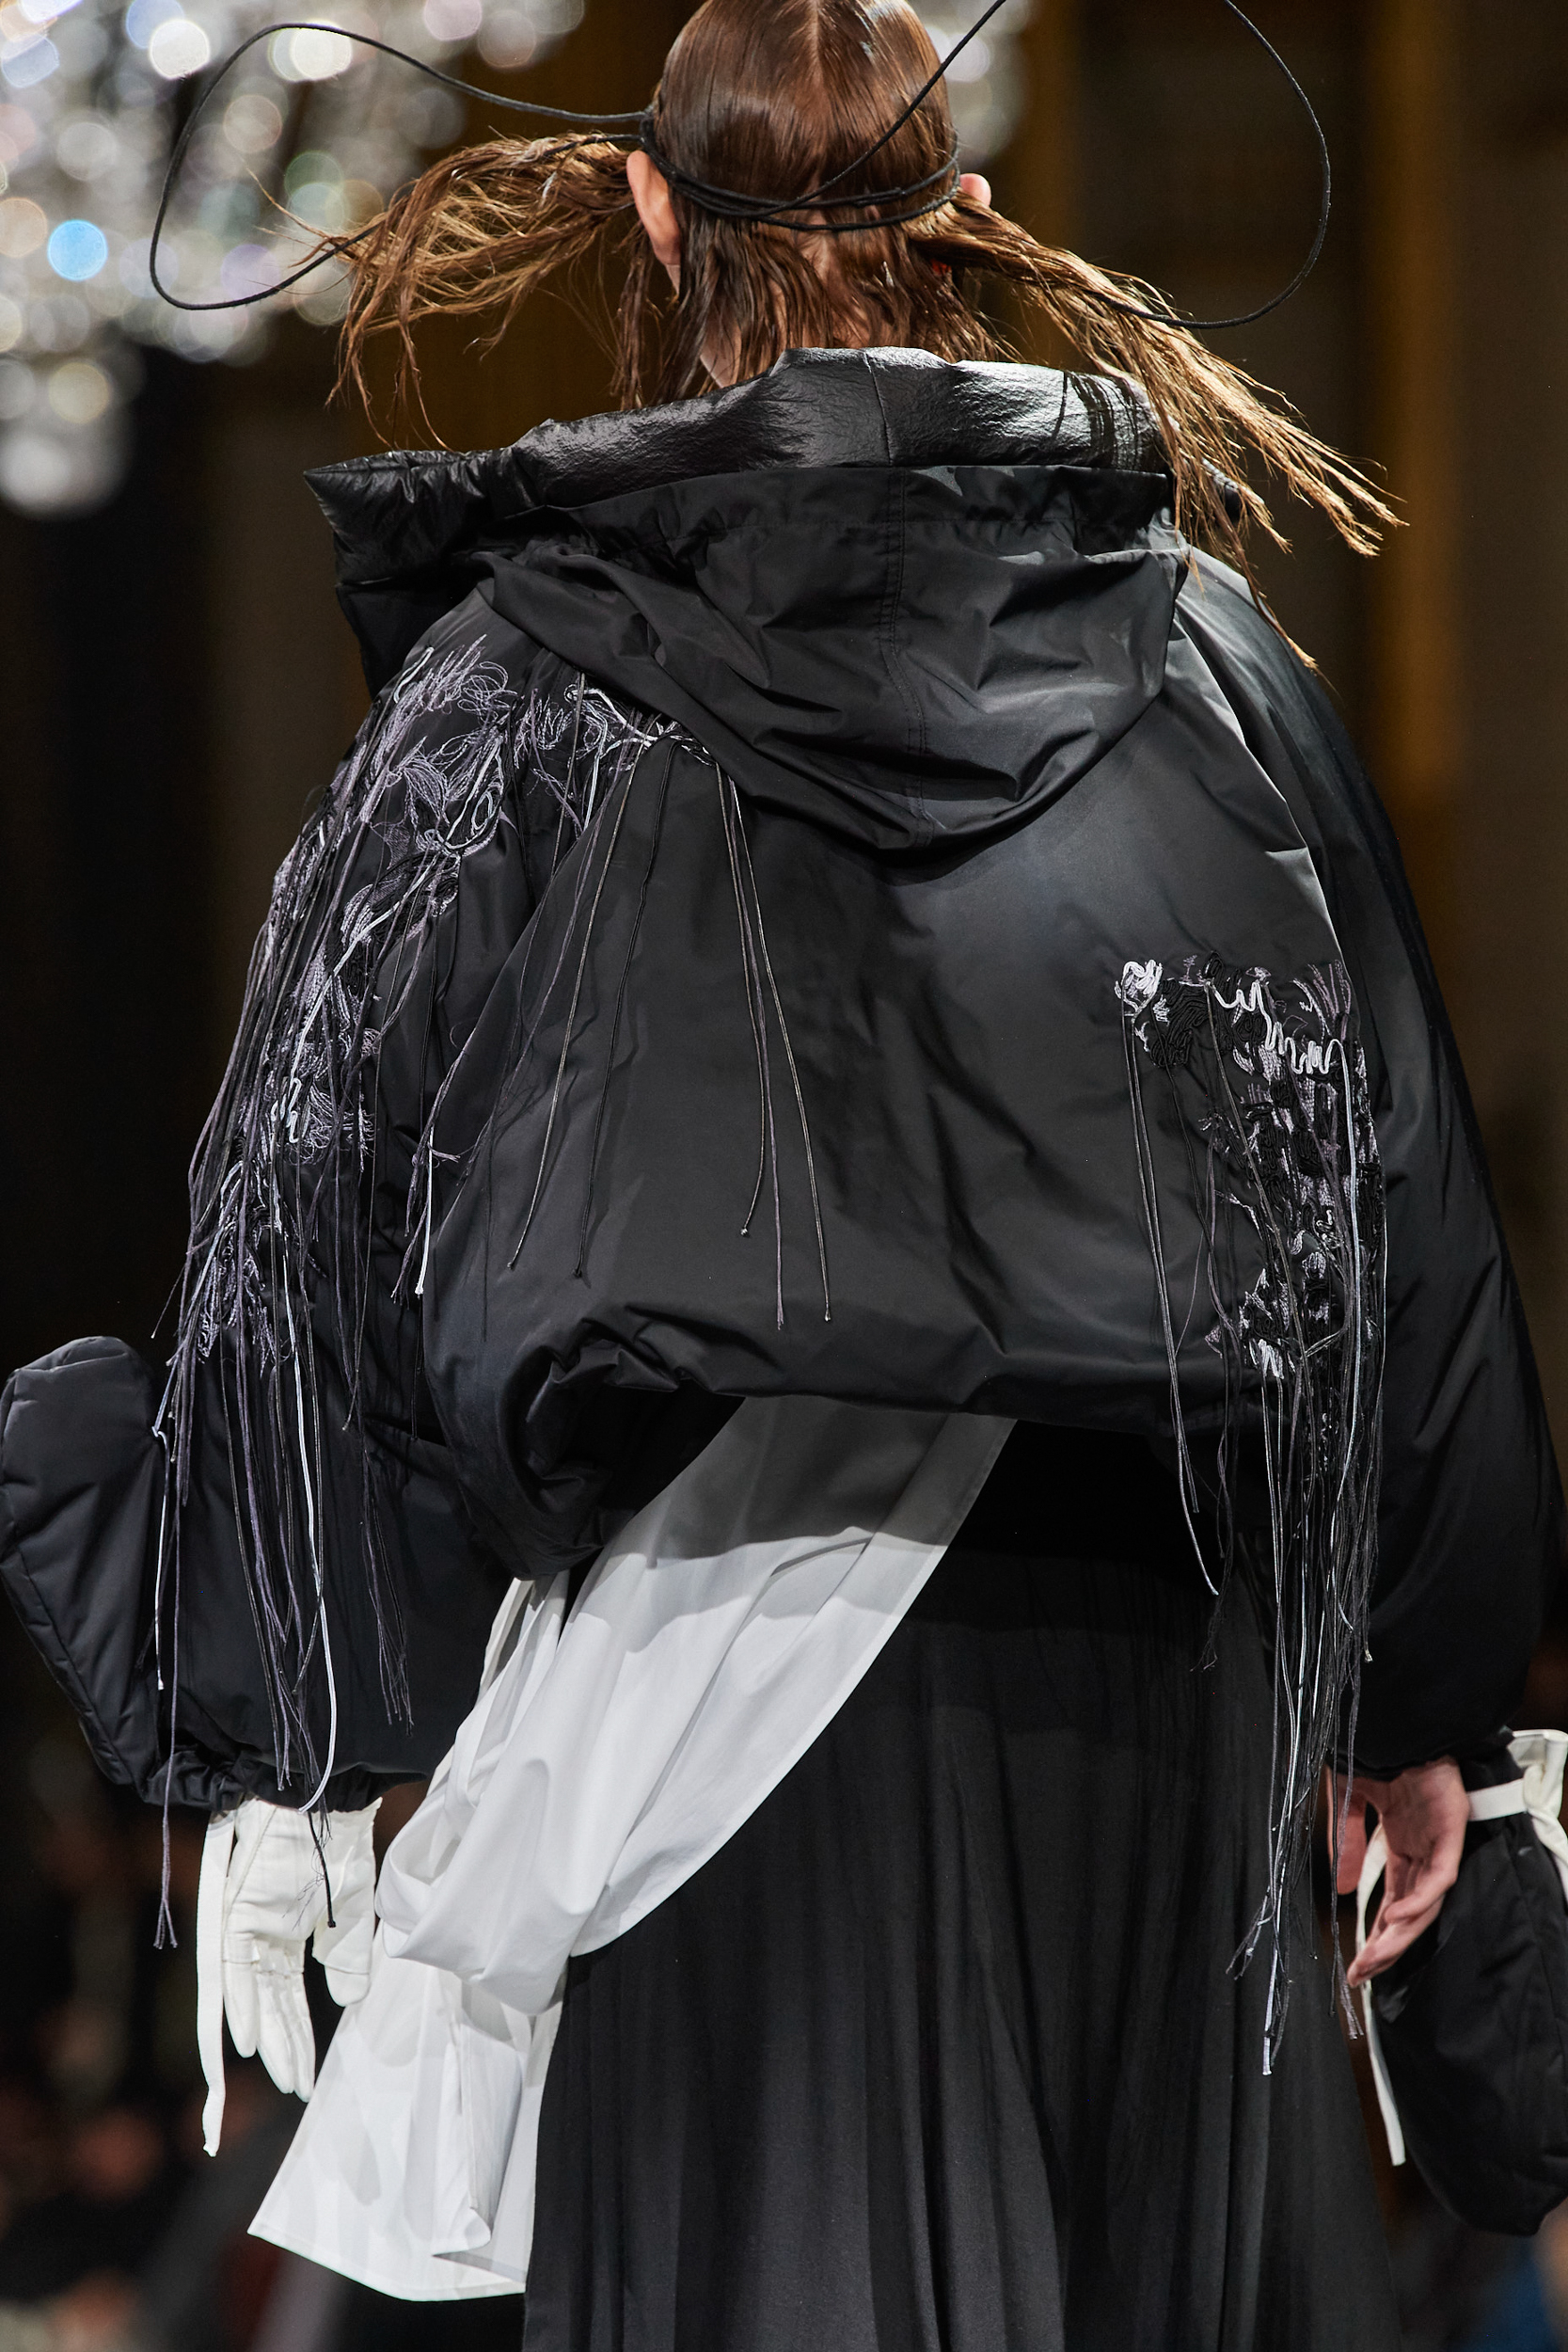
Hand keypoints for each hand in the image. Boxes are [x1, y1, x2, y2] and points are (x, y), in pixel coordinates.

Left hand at [218, 1797, 379, 2099]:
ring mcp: (245, 1927)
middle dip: (286, 2048)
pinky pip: (234, 1968)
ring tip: (280, 2076)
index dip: (299, 2037)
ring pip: (250, 1994)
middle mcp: (262, 1936)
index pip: (290, 1997)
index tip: (306, 2078)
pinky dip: (242, 2004)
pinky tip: (249, 2039)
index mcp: (287, 1934)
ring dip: (266, 2036)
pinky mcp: (235, 1914)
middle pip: (271, 2003)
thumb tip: (350, 2002)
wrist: (326, 1801)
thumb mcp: (355, 1914)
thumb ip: (349, 1958)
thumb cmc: (341, 1848)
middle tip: (297, 2087)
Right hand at [1331, 1758, 1467, 1986]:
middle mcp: (1424, 1848)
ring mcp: (1441, 1840)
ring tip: (1377, 1956)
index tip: (1356, 1963)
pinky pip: (1441, 1875)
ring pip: (1428, 1902)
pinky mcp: (1452, 1828)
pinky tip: (1400, 1917)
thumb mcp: (1349, 1802)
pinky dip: (1422, 1899)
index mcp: (1403, 1843)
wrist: (1392, 1716)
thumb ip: (1346, 1843)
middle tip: (1362, 1974)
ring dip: (1402, 1932)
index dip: (1377, 1934)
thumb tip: (1336, 1888)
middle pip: (1411, 1912)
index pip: (1393, 1901)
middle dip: (1387, 1946)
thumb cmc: (1375, 1749)